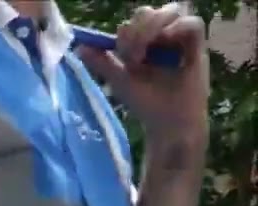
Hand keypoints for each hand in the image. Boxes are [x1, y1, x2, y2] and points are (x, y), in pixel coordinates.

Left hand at [78, 3, 208, 142]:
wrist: (167, 123)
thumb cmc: (145, 102)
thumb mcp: (120, 81)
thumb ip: (102, 62)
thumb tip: (79, 47)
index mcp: (142, 42)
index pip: (132, 21)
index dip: (123, 32)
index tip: (119, 54)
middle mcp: (161, 36)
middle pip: (147, 12)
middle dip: (135, 29)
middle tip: (130, 55)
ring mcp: (180, 39)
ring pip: (170, 10)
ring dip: (152, 27)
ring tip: (143, 53)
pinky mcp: (198, 46)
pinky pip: (193, 23)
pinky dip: (177, 29)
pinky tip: (166, 44)